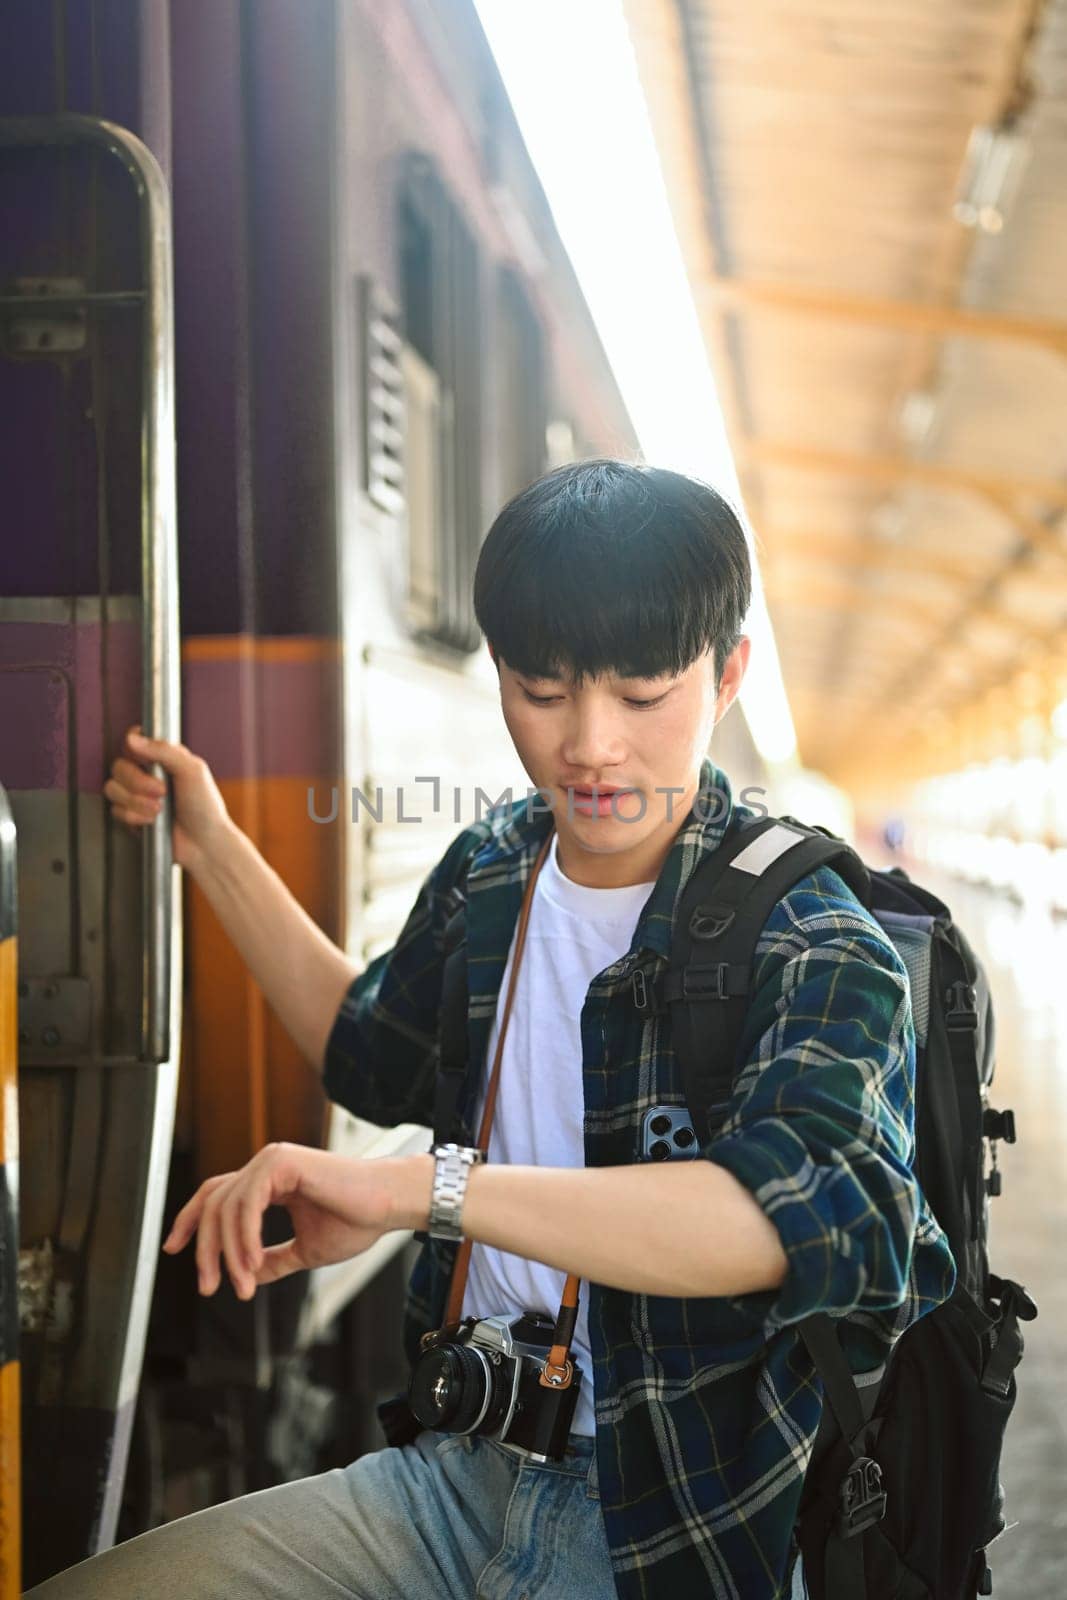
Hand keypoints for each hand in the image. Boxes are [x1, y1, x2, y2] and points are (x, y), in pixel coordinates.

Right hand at [104, 725, 231, 873]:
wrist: (205, 843)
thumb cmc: (205, 806)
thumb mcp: (192, 770)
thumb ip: (164, 750)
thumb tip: (132, 738)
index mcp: (163, 758)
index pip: (133, 740)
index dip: (133, 748)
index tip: (144, 760)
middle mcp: (147, 773)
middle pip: (119, 766)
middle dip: (138, 782)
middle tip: (162, 792)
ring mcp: (137, 795)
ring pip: (113, 788)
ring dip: (136, 801)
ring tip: (160, 810)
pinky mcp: (131, 816)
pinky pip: (116, 810)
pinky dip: (134, 817)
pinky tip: (152, 822)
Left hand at [161, 1143, 429, 1299]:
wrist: (389, 1205)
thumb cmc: (357, 1220)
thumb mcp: (305, 1249)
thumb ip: (275, 1259)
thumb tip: (248, 1276)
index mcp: (269, 1181)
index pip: (216, 1195)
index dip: (190, 1221)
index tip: (172, 1248)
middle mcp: (266, 1166)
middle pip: (213, 1204)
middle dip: (204, 1249)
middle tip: (208, 1287)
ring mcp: (272, 1160)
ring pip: (226, 1207)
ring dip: (228, 1252)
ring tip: (242, 1283)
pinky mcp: (282, 1163)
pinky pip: (247, 1204)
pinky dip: (244, 1237)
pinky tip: (253, 1263)